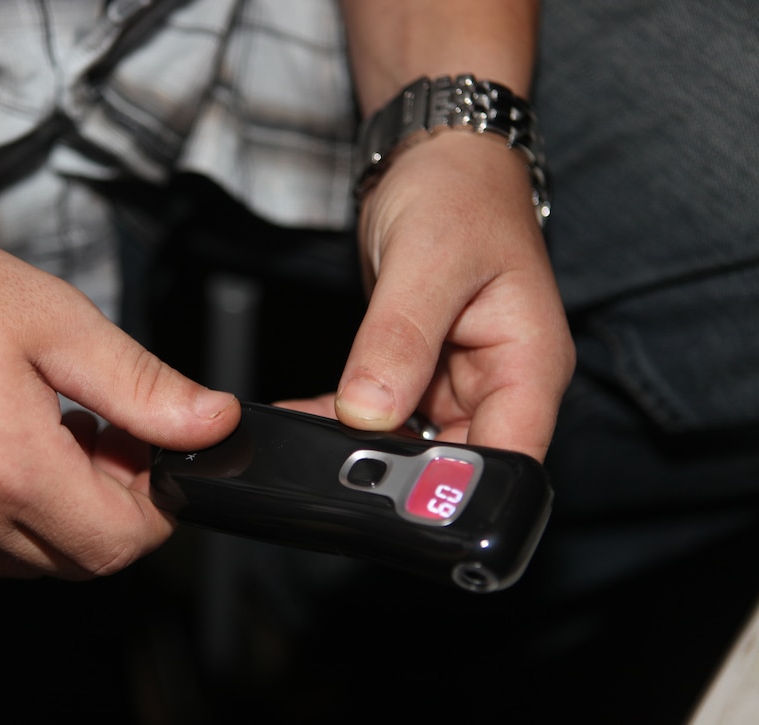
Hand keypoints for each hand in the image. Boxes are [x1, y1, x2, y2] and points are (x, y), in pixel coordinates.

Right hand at [0, 229, 238, 578]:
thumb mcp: (62, 326)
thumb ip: (146, 389)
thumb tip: (215, 425)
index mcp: (10, 467)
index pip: (118, 545)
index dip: (152, 509)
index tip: (145, 456)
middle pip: (74, 560)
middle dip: (107, 510)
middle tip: (99, 436)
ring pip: (23, 561)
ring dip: (54, 514)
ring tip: (44, 434)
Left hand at [333, 132, 573, 460]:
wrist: (434, 160)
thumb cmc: (455, 194)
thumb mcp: (426, 262)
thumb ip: (398, 340)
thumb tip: (369, 414)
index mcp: (529, 364)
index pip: (512, 458)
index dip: (462, 491)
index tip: (402, 501)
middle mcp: (500, 383)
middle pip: (459, 465)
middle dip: (401, 477)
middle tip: (336, 472)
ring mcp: (458, 383)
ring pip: (414, 446)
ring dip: (365, 450)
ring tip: (309, 444)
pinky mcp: (420, 375)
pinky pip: (386, 417)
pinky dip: (347, 423)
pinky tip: (309, 421)